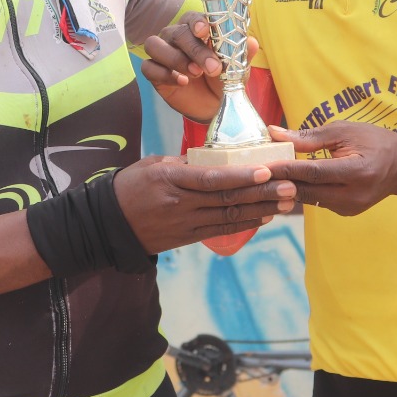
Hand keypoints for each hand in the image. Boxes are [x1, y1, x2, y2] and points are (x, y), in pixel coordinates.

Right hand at [113, 156, 295, 252]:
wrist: (107, 224)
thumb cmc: (130, 186)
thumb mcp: (153, 165)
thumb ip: (184, 162)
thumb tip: (216, 159)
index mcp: (170, 180)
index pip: (211, 179)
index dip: (241, 176)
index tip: (266, 170)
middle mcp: (180, 204)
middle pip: (227, 199)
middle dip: (261, 193)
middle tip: (289, 187)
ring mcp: (185, 223)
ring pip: (229, 216)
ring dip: (260, 209)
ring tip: (285, 203)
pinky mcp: (188, 237)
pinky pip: (221, 229)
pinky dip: (245, 223)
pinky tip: (264, 216)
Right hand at [141, 11, 257, 121]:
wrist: (214, 105)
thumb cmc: (224, 78)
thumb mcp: (236, 67)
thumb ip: (242, 53)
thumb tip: (252, 42)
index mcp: (195, 29)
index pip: (191, 17)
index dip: (196, 21)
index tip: (204, 31)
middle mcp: (175, 37)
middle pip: (177, 33)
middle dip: (195, 50)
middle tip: (212, 68)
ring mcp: (162, 53)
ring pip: (155, 45)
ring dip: (176, 58)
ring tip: (195, 74)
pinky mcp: (154, 72)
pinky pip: (148, 67)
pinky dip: (164, 73)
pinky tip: (182, 82)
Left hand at [267, 122, 396, 215]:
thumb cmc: (375, 141)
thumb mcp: (345, 131)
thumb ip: (309, 136)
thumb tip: (274, 133)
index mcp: (358, 171)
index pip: (314, 172)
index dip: (287, 169)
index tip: (263, 164)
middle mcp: (354, 195)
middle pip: (308, 191)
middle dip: (280, 182)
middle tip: (254, 173)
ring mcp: (350, 208)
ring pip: (309, 199)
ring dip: (288, 189)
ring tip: (264, 178)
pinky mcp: (346, 213)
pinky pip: (318, 202)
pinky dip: (303, 192)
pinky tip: (286, 184)